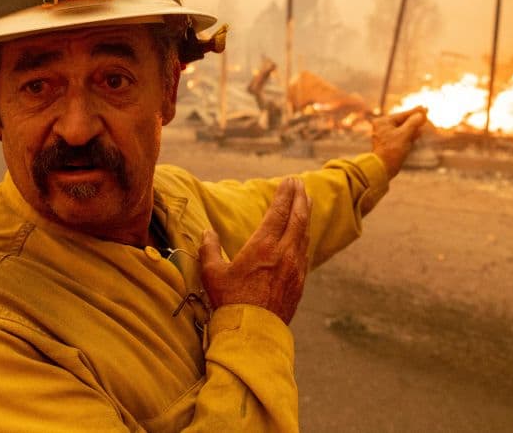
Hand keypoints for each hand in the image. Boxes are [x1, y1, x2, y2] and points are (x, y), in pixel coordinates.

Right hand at [198, 178, 312, 324]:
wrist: (252, 332)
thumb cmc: (230, 302)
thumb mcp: (212, 274)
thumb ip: (209, 249)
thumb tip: (207, 232)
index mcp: (263, 246)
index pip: (279, 212)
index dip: (285, 194)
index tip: (289, 181)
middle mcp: (284, 253)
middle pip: (298, 218)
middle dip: (300, 198)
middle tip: (300, 184)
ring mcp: (295, 268)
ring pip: (304, 234)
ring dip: (305, 215)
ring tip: (305, 203)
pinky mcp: (300, 282)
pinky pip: (305, 252)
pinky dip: (305, 237)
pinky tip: (303, 235)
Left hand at [372, 106, 427, 177]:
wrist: (383, 168)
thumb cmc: (392, 150)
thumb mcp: (404, 134)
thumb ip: (413, 123)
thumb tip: (421, 114)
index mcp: (383, 122)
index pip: (402, 115)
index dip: (415, 112)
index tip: (424, 108)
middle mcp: (383, 127)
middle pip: (403, 121)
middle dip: (415, 119)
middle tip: (426, 112)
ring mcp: (386, 136)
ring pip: (403, 129)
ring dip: (414, 127)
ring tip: (424, 121)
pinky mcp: (390, 144)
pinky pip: (402, 136)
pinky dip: (410, 134)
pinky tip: (419, 133)